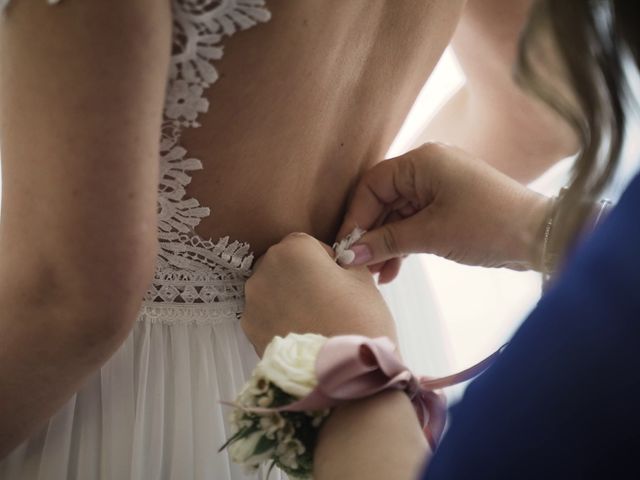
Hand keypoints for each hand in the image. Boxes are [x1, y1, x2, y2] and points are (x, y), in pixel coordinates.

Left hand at [242, 233, 396, 355]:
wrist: (343, 377)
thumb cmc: (359, 323)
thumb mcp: (363, 280)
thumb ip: (346, 261)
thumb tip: (339, 261)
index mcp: (294, 249)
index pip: (309, 243)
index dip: (327, 261)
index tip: (338, 278)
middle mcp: (265, 270)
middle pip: (284, 264)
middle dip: (302, 277)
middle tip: (328, 301)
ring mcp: (253, 301)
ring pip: (272, 289)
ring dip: (289, 298)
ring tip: (315, 320)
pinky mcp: (249, 329)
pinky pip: (266, 314)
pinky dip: (280, 319)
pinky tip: (303, 333)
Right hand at [338, 142, 550, 279]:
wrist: (540, 236)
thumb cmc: (487, 225)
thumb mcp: (431, 234)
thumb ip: (387, 242)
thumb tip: (350, 254)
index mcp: (422, 162)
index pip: (373, 185)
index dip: (356, 216)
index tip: (346, 247)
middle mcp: (428, 168)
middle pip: (384, 200)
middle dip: (371, 234)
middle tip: (359, 266)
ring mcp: (440, 187)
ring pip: (398, 215)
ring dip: (387, 244)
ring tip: (376, 274)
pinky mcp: (449, 206)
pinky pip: (416, 222)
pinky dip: (404, 244)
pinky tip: (393, 270)